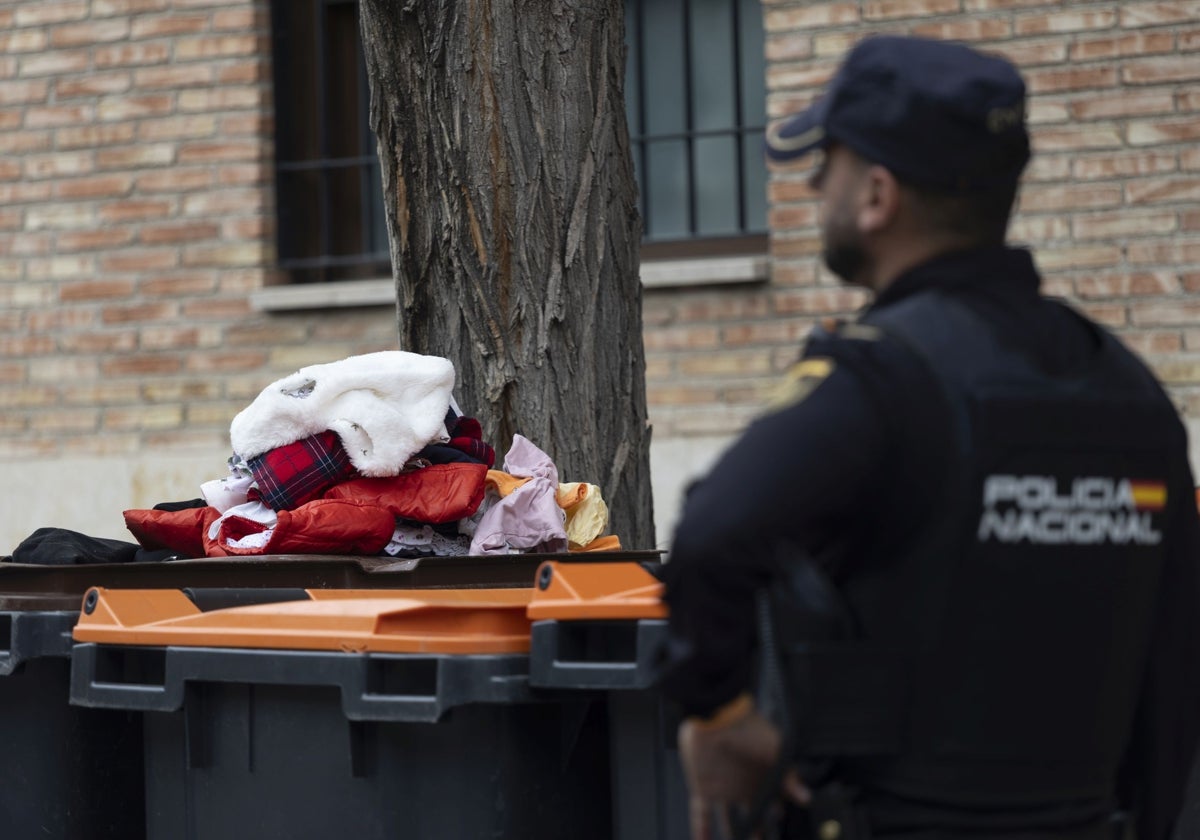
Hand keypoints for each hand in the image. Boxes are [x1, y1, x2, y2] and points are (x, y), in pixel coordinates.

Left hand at [678, 704, 810, 839]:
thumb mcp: (776, 750)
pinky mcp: (704, 787)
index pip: (771, 807)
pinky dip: (701, 830)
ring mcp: (723, 788)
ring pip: (728, 821)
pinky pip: (701, 814)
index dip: (775, 821)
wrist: (717, 715)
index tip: (780, 832)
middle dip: (756, 834)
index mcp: (761, 778)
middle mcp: (743, 786)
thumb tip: (806, 796)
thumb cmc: (748, 726)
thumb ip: (790, 776)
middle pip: (751, 818)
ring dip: (732, 836)